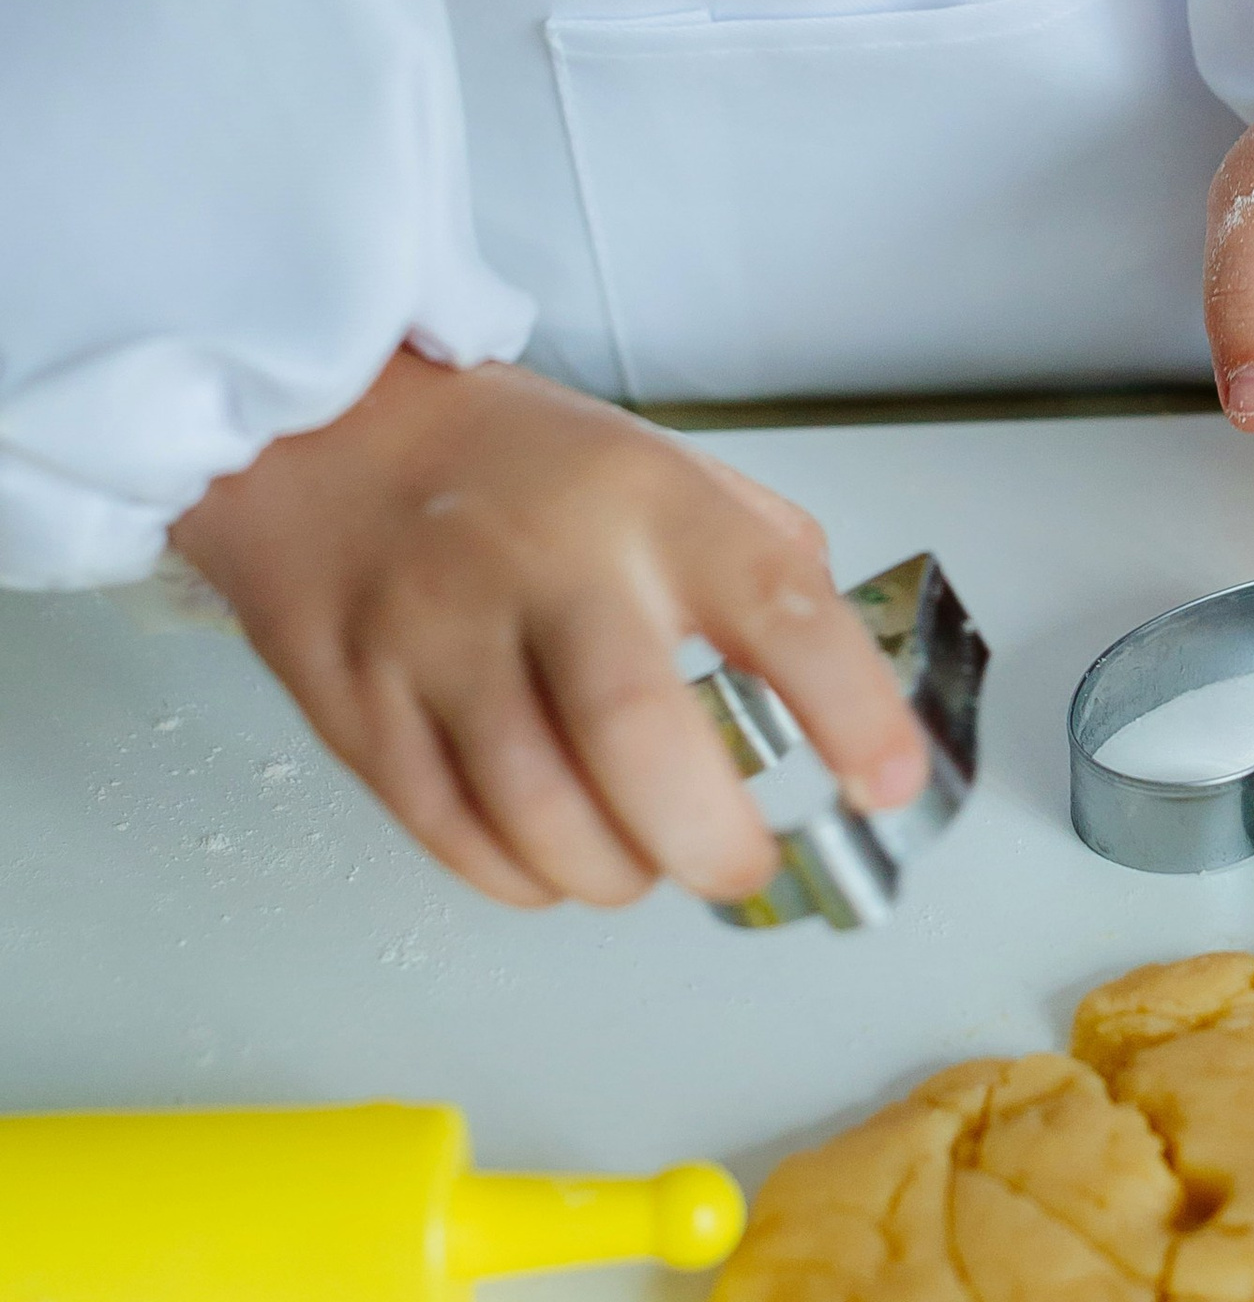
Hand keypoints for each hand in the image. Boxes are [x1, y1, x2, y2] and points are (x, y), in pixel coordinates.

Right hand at [170, 350, 926, 906]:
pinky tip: (550, 860)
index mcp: (648, 501)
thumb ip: (758, 560)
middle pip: (637, 737)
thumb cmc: (511, 462)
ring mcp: (437, 633)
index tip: (886, 784)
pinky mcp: (355, 697)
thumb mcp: (660, 463)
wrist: (319, 425)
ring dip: (614, 872)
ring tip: (639, 862)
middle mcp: (546, 563)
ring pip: (537, 809)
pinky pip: (448, 830)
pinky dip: (520, 876)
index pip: (777, 605)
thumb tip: (844, 687)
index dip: (850, 710)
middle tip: (740, 865)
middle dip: (711, 842)